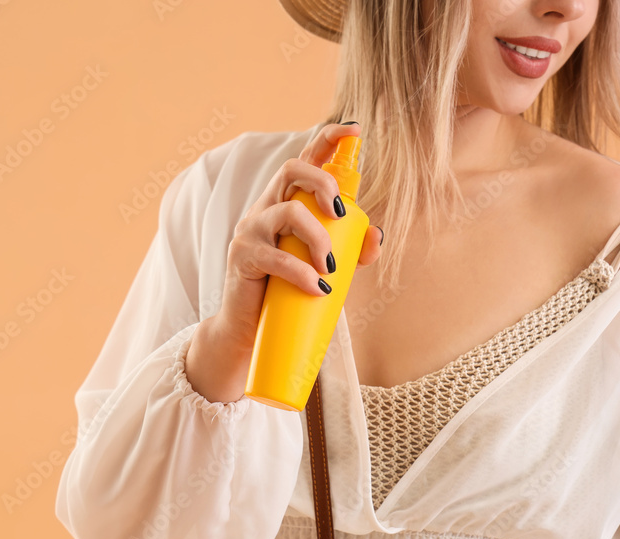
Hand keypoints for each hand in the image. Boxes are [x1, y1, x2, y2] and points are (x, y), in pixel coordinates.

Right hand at [185, 122, 382, 402]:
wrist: (250, 329)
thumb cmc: (289, 290)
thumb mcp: (326, 264)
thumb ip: (352, 248)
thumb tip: (377, 235)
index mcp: (287, 202)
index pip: (305, 160)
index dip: (328, 139)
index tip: (354, 129)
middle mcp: (266, 208)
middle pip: (292, 171)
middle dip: (323, 183)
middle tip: (342, 213)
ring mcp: (251, 230)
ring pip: (288, 213)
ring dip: (317, 238)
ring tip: (330, 267)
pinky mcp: (242, 257)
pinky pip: (275, 257)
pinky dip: (300, 271)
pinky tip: (315, 287)